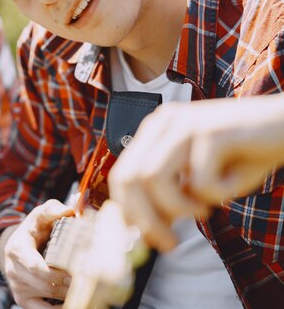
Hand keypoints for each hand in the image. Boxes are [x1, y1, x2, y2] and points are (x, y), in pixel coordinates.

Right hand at [1, 199, 73, 308]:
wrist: (18, 246)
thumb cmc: (34, 230)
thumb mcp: (40, 215)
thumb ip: (52, 209)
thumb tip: (68, 210)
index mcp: (17, 249)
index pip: (36, 267)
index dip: (57, 273)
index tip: (76, 271)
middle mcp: (13, 270)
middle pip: (44, 285)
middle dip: (67, 285)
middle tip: (87, 281)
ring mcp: (17, 287)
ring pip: (45, 298)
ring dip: (66, 297)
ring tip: (84, 290)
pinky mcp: (22, 300)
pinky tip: (72, 303)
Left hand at [109, 96, 283, 251]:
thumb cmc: (245, 155)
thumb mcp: (200, 178)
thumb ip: (171, 195)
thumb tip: (145, 229)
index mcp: (155, 131)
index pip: (122, 174)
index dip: (128, 212)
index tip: (147, 240)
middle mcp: (163, 122)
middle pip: (130, 177)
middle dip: (147, 219)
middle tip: (169, 243)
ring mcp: (185, 123)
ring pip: (154, 178)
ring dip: (178, 208)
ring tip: (205, 211)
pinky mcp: (212, 130)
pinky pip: (200, 181)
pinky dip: (216, 195)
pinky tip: (233, 185)